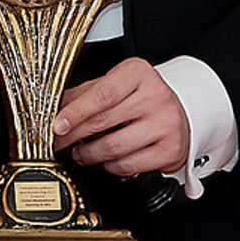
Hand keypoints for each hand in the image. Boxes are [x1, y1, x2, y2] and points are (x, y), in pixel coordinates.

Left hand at [56, 59, 187, 178]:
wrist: (183, 112)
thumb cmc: (144, 97)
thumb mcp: (117, 84)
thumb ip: (86, 94)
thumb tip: (55, 109)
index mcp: (138, 74)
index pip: (103, 94)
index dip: (76, 111)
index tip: (58, 125)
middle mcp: (156, 97)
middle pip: (103, 121)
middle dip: (73, 136)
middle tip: (59, 142)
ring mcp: (165, 125)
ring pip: (113, 148)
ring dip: (90, 154)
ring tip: (82, 153)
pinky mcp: (169, 150)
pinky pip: (128, 165)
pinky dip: (110, 166)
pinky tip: (107, 160)